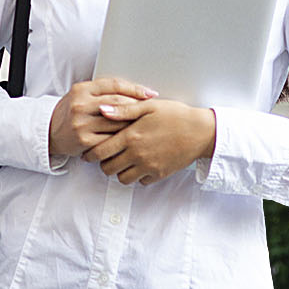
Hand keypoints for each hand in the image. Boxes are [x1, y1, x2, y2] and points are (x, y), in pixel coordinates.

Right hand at [49, 77, 158, 157]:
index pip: (114, 85)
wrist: (50, 132)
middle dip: (138, 106)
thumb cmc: (71, 112)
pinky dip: (123, 138)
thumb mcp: (82, 95)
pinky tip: (132, 138)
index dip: (135, 89)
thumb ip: (103, 92)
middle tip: (152, 109)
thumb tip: (136, 91)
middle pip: (118, 102)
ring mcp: (82, 124)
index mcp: (81, 89)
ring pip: (117, 122)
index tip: (150, 94)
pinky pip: (111, 139)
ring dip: (133, 123)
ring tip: (146, 124)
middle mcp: (80, 105)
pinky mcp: (85, 141)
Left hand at [79, 99, 215, 185]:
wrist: (200, 131)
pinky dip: (137, 176)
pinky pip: (140, 182)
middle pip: (108, 168)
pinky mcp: (160, 174)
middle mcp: (137, 154)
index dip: (90, 154)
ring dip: (119, 171)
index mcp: (131, 136)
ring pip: (122, 178)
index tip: (88, 153)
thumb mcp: (148, 106)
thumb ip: (123, 109)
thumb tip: (101, 110)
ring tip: (122, 161)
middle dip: (103, 163)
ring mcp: (149, 166)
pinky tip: (139, 164)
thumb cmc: (175, 115)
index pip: (100, 151)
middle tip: (106, 157)